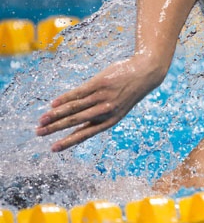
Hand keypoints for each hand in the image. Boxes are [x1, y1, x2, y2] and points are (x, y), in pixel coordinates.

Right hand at [36, 54, 164, 151]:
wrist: (145, 74)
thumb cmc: (128, 92)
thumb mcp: (118, 108)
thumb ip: (99, 114)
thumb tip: (74, 121)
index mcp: (110, 120)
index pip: (85, 134)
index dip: (68, 142)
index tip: (53, 149)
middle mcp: (106, 110)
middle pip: (75, 121)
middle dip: (55, 128)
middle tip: (39, 133)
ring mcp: (102, 96)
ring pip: (74, 108)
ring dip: (55, 115)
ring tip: (41, 120)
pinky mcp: (99, 83)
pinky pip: (78, 93)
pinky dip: (64, 99)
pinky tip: (53, 104)